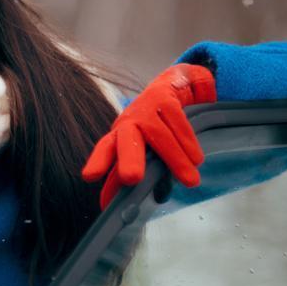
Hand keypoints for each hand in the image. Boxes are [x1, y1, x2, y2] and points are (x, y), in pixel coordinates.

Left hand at [82, 64, 216, 208]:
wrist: (174, 84)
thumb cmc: (156, 124)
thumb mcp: (148, 145)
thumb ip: (146, 170)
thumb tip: (151, 202)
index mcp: (119, 136)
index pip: (106, 150)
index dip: (98, 163)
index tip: (89, 177)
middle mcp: (128, 122)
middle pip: (125, 141)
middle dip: (127, 159)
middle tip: (132, 178)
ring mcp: (146, 109)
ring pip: (159, 136)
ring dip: (175, 159)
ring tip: (190, 181)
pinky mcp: (165, 98)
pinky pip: (177, 122)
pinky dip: (188, 142)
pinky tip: (196, 159)